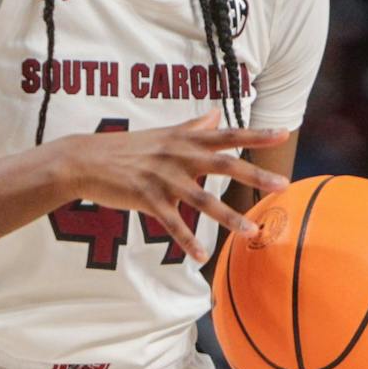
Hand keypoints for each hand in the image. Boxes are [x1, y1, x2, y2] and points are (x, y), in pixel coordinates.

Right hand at [56, 109, 288, 260]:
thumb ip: (192, 126)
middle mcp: (178, 156)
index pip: (226, 134)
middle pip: (223, 165)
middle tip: (282, 185)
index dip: (255, 134)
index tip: (283, 133)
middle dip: (254, 175)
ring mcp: (162, 178)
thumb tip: (216, 113)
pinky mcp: (146, 198)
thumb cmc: (126, 147)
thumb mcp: (162, 133)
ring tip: (252, 231)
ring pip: (202, 199)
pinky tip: (202, 256)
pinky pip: (172, 223)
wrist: (84, 160)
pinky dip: (187, 240)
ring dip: (228, 217)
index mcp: (184, 139)